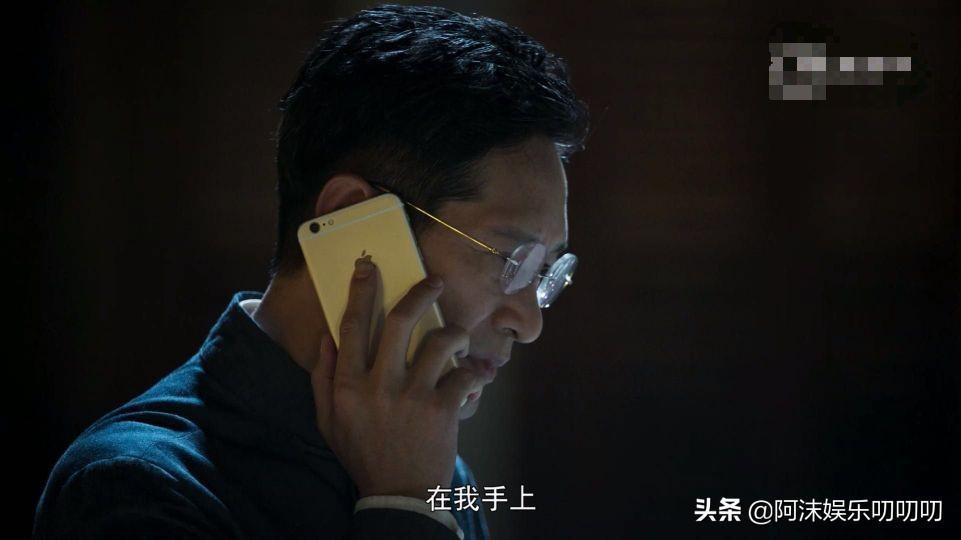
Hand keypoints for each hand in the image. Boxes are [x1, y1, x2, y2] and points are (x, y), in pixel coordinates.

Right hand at [309, 256, 488, 499]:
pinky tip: (473, 379)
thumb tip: (326, 338)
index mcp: (348, 387)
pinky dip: (473, 374)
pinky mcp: (443, 410)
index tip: (368, 268)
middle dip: (419, 293)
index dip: (360, 292)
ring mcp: (412, 397)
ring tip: (458, 339)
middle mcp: (378, 386)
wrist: (398, 496)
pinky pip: (465, 375)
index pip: (352, 327)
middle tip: (435, 282)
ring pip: (439, 342)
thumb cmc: (364, 455)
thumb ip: (324, 380)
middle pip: (398, 322)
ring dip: (454, 334)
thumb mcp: (329, 422)